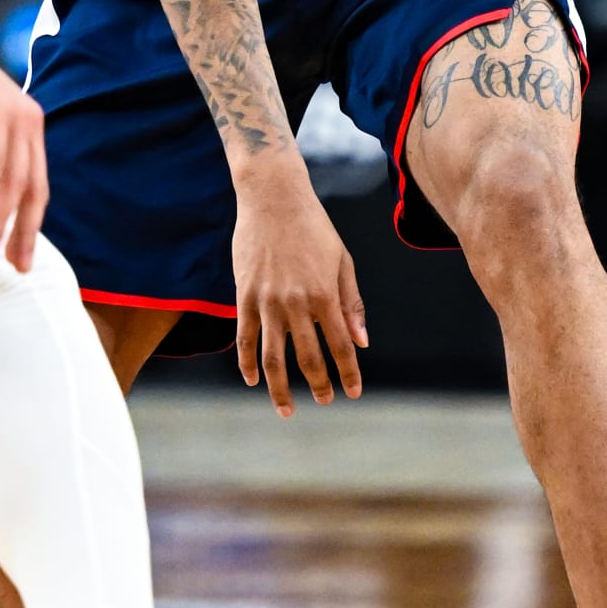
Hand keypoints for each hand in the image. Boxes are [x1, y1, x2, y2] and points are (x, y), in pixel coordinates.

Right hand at [0, 24, 47, 269]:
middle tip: (16, 266)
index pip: (33, 188)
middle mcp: (31, 125)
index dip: (27, 225)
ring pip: (15, 180)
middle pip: (33, 190)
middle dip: (25, 232)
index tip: (19, 257)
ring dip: (1, 220)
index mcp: (26, 133)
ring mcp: (18, 117)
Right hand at [232, 157, 367, 416]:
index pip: (340, 345)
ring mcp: (266, 301)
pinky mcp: (244, 295)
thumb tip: (362, 342)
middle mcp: (295, 302)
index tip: (354, 392)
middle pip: (308, 358)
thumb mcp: (342, 261)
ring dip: (280, 388)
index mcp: (325, 294)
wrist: (273, 198)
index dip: (349, 373)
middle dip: (319, 385)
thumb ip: (351, 304)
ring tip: (287, 409)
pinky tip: (252, 379)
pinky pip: (244, 338)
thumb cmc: (314, 228)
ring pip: (272, 357)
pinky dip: (247, 363)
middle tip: (326, 401)